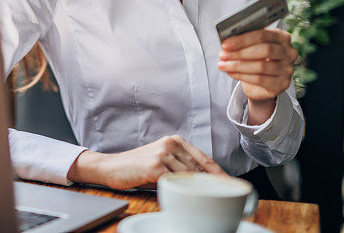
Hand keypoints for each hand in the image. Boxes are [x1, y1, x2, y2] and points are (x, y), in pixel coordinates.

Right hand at [67, 135, 225, 189]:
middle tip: (226, 198)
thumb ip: (180, 167)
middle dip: (213, 185)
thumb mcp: (161, 162)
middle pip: (200, 169)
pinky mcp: (155, 166)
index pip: (204, 160)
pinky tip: (187, 200)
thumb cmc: (136, 168)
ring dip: (199, 191)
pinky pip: (175, 182)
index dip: (220, 175)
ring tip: (209, 202)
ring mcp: (163, 154)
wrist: (110, 167)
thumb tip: (204, 183)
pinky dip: (182, 192)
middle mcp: (170, 144)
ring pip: (190, 176)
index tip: (233, 186)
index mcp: (174, 141)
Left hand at [217, 28, 296, 103]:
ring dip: (238, 66)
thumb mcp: (251, 47)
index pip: (263, 35)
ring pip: (261, 66)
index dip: (243, 39)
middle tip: (223, 55)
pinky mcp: (282, 84)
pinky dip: (242, 76)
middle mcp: (289, 52)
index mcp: (282, 37)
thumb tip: (227, 42)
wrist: (261, 83)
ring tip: (222, 65)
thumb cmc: (255, 59)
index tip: (225, 44)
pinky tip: (230, 73)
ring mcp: (288, 69)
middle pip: (265, 50)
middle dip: (240, 53)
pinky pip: (260, 80)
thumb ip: (244, 42)